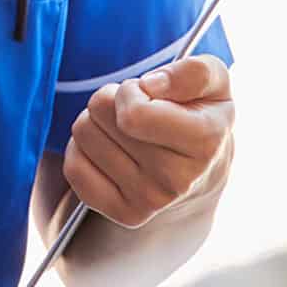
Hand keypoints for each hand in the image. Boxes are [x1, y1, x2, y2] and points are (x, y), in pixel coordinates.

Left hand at [63, 55, 234, 229]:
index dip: (131, 91)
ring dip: (97, 123)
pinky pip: (74, 168)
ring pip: (82, 134)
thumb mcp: (212, 83)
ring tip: (126, 130)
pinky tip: (110, 150)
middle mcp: (178, 179)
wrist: (202, 171)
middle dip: (112, 101)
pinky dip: (82, 150)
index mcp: (204, 141)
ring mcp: (151, 201)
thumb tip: (151, 86)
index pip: (132, 113)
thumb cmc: (199, 115)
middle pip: (99, 113)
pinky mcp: (126, 214)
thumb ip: (193, 72)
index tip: (148, 94)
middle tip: (137, 111)